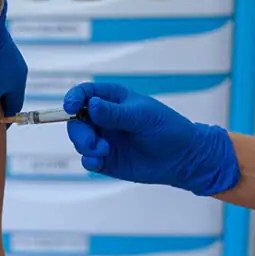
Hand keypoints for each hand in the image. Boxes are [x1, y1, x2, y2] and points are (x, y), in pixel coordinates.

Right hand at [62, 82, 240, 195]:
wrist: (183, 158)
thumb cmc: (167, 129)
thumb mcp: (142, 116)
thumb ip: (114, 113)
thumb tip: (91, 105)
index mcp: (112, 99)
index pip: (84, 94)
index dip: (73, 98)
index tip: (71, 107)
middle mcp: (103, 118)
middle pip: (76, 120)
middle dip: (79, 131)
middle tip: (93, 141)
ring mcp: (103, 139)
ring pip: (79, 140)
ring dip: (85, 146)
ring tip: (104, 151)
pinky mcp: (105, 159)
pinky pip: (87, 160)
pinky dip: (89, 161)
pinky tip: (99, 162)